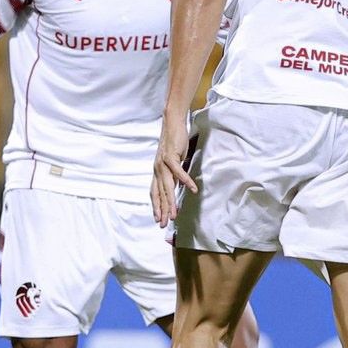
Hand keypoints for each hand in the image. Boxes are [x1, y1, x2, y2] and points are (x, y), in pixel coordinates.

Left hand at [151, 113, 195, 227]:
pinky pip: (179, 172)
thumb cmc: (174, 143)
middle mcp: (157, 169)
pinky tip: (192, 190)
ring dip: (170, 202)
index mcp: (157, 172)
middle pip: (160, 193)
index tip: (158, 219)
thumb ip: (173, 175)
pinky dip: (186, 181)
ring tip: (174, 214)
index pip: (155, 193)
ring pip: (167, 187)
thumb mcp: (173, 162)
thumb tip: (178, 186)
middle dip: (162, 210)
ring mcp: (162, 163)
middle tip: (164, 224)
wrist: (172, 124)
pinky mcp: (170, 156)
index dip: (156, 207)